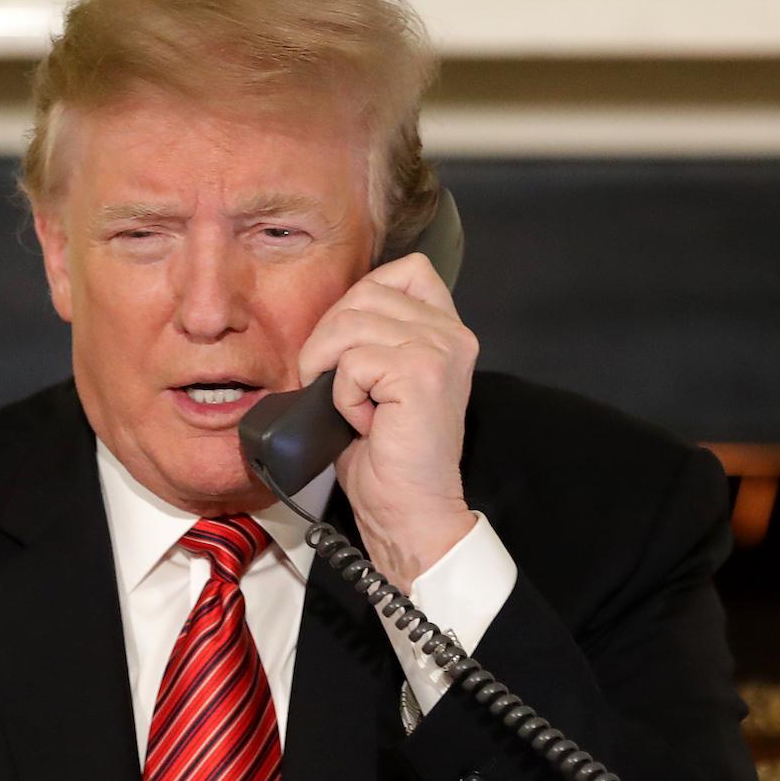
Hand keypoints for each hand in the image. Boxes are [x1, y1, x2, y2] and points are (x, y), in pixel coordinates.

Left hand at [297, 252, 478, 591]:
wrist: (408, 511)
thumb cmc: (387, 456)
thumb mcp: (379, 380)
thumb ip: (372, 335)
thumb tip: (327, 312)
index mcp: (447, 330)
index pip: (407, 269)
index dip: (363, 297)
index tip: (351, 348)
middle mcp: (453, 334)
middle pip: (365, 292)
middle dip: (329, 338)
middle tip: (335, 387)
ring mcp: (441, 351)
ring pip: (350, 322)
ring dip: (331, 369)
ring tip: (352, 407)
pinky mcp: (421, 373)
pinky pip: (352, 362)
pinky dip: (343, 396)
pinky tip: (365, 423)